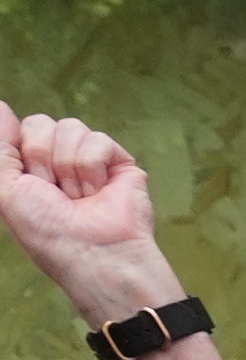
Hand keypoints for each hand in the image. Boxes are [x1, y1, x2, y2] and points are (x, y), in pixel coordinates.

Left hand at [0, 112, 179, 319]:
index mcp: (32, 166)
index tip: (31, 181)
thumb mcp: (7, 189)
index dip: (22, 151)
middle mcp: (60, 160)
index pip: (21, 129)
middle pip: (41, 123)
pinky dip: (92, 169)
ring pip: (70, 128)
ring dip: (69, 168)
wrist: (94, 253)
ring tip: (80, 196)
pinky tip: (99, 192)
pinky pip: (97, 140)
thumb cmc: (48, 232)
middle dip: (43, 160)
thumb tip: (1, 105)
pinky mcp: (120, 162)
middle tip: (57, 193)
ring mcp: (91, 160)